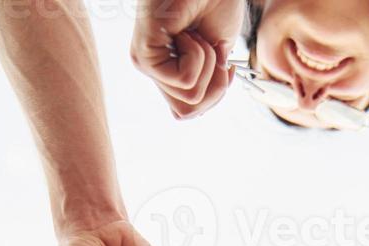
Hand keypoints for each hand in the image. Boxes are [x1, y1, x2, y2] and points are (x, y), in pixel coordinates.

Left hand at [130, 0, 243, 118]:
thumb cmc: (214, 4)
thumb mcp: (218, 57)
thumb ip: (207, 86)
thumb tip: (194, 108)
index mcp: (167, 70)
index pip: (187, 112)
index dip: (214, 94)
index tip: (223, 63)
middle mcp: (152, 70)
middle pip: (188, 112)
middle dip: (214, 85)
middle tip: (211, 48)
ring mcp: (145, 63)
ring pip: (189, 98)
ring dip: (207, 64)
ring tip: (196, 34)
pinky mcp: (144, 54)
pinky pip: (184, 80)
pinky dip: (198, 56)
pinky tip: (185, 31)